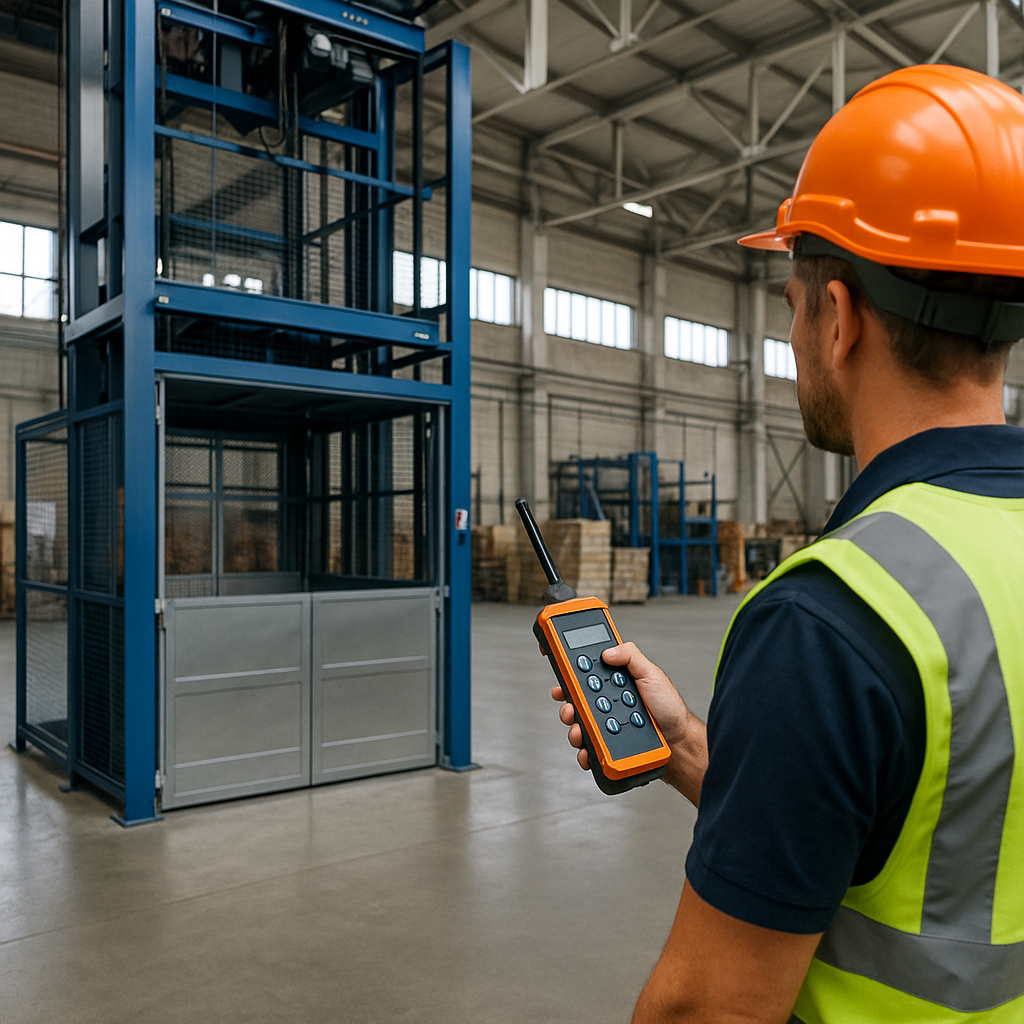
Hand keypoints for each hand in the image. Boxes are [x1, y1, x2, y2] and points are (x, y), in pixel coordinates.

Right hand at [551, 642, 708, 804]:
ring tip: (579, 728)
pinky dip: (583, 749)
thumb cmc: (668, 708)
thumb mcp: (652, 674)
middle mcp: (605, 701)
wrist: (679, 742)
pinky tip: (587, 748)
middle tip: (567, 700)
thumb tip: (607, 652)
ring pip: (576, 722)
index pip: (585, 670)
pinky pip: (587, 747)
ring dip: (572, 725)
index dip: (567, 665)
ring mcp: (603, 723)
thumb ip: (630, 656)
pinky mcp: (605, 745)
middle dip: (564, 697)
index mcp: (613, 681)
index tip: (553, 657)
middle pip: (573, 697)